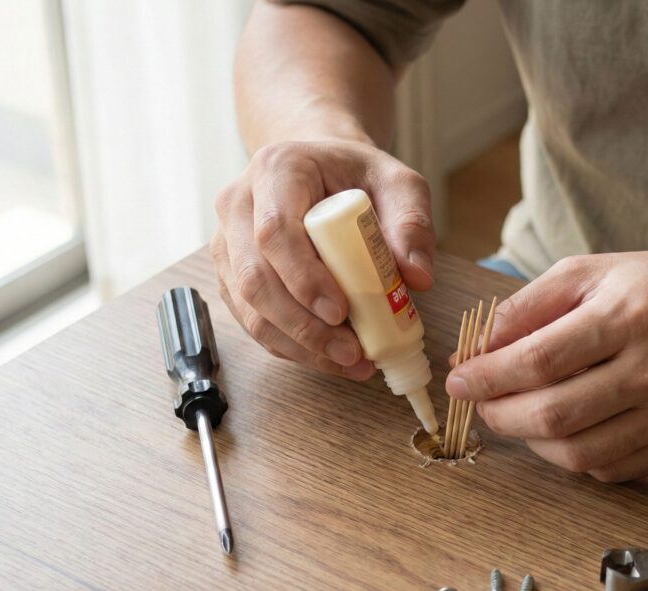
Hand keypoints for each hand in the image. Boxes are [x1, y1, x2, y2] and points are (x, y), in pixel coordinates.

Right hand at [211, 140, 434, 378]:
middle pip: (255, 278)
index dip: (303, 278)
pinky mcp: (232, 275)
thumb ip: (411, 223)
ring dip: (298, 344)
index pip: (275, 230)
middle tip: (352, 352)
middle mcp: (239, 205)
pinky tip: (329, 357)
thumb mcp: (397, 183)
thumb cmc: (356, 176)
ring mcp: (228, 243)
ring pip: (249, 308)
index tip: (340, 312)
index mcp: (277, 171)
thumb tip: (418, 277)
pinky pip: (253, 320)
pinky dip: (292, 346)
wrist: (320, 171)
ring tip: (349, 362)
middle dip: (303, 325)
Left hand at [446, 251, 647, 480]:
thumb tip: (478, 348)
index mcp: (631, 315)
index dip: (488, 377)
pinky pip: (608, 470)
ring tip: (518, 416)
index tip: (460, 380)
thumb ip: (532, 305)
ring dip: (531, 442)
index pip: (540, 359)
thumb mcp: (595, 272)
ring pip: (578, 454)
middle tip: (481, 404)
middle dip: (501, 415)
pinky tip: (563, 430)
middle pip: (555, 415)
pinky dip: (572, 456)